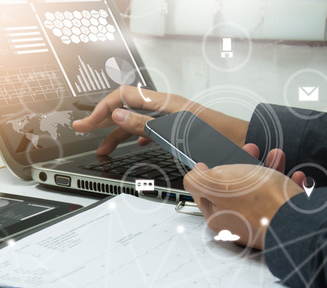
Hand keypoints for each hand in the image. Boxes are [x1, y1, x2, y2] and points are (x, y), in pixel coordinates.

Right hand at [72, 86, 248, 155]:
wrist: (243, 143)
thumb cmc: (217, 136)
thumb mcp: (174, 131)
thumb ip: (144, 124)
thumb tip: (117, 115)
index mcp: (162, 103)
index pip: (121, 98)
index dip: (100, 110)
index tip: (86, 125)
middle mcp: (165, 108)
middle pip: (125, 109)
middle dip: (101, 120)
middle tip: (83, 129)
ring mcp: (170, 118)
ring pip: (136, 122)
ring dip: (117, 134)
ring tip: (104, 150)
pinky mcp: (177, 129)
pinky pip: (149, 129)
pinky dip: (135, 137)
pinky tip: (134, 145)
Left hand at [183, 147, 304, 249]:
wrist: (299, 222)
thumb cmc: (258, 204)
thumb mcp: (217, 183)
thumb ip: (199, 179)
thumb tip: (193, 175)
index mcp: (218, 214)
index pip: (208, 191)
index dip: (214, 169)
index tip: (221, 156)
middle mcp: (238, 221)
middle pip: (237, 187)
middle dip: (246, 164)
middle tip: (252, 149)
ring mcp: (262, 222)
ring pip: (262, 190)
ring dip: (270, 168)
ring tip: (277, 155)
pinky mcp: (284, 221)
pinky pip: (284, 199)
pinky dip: (289, 184)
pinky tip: (295, 176)